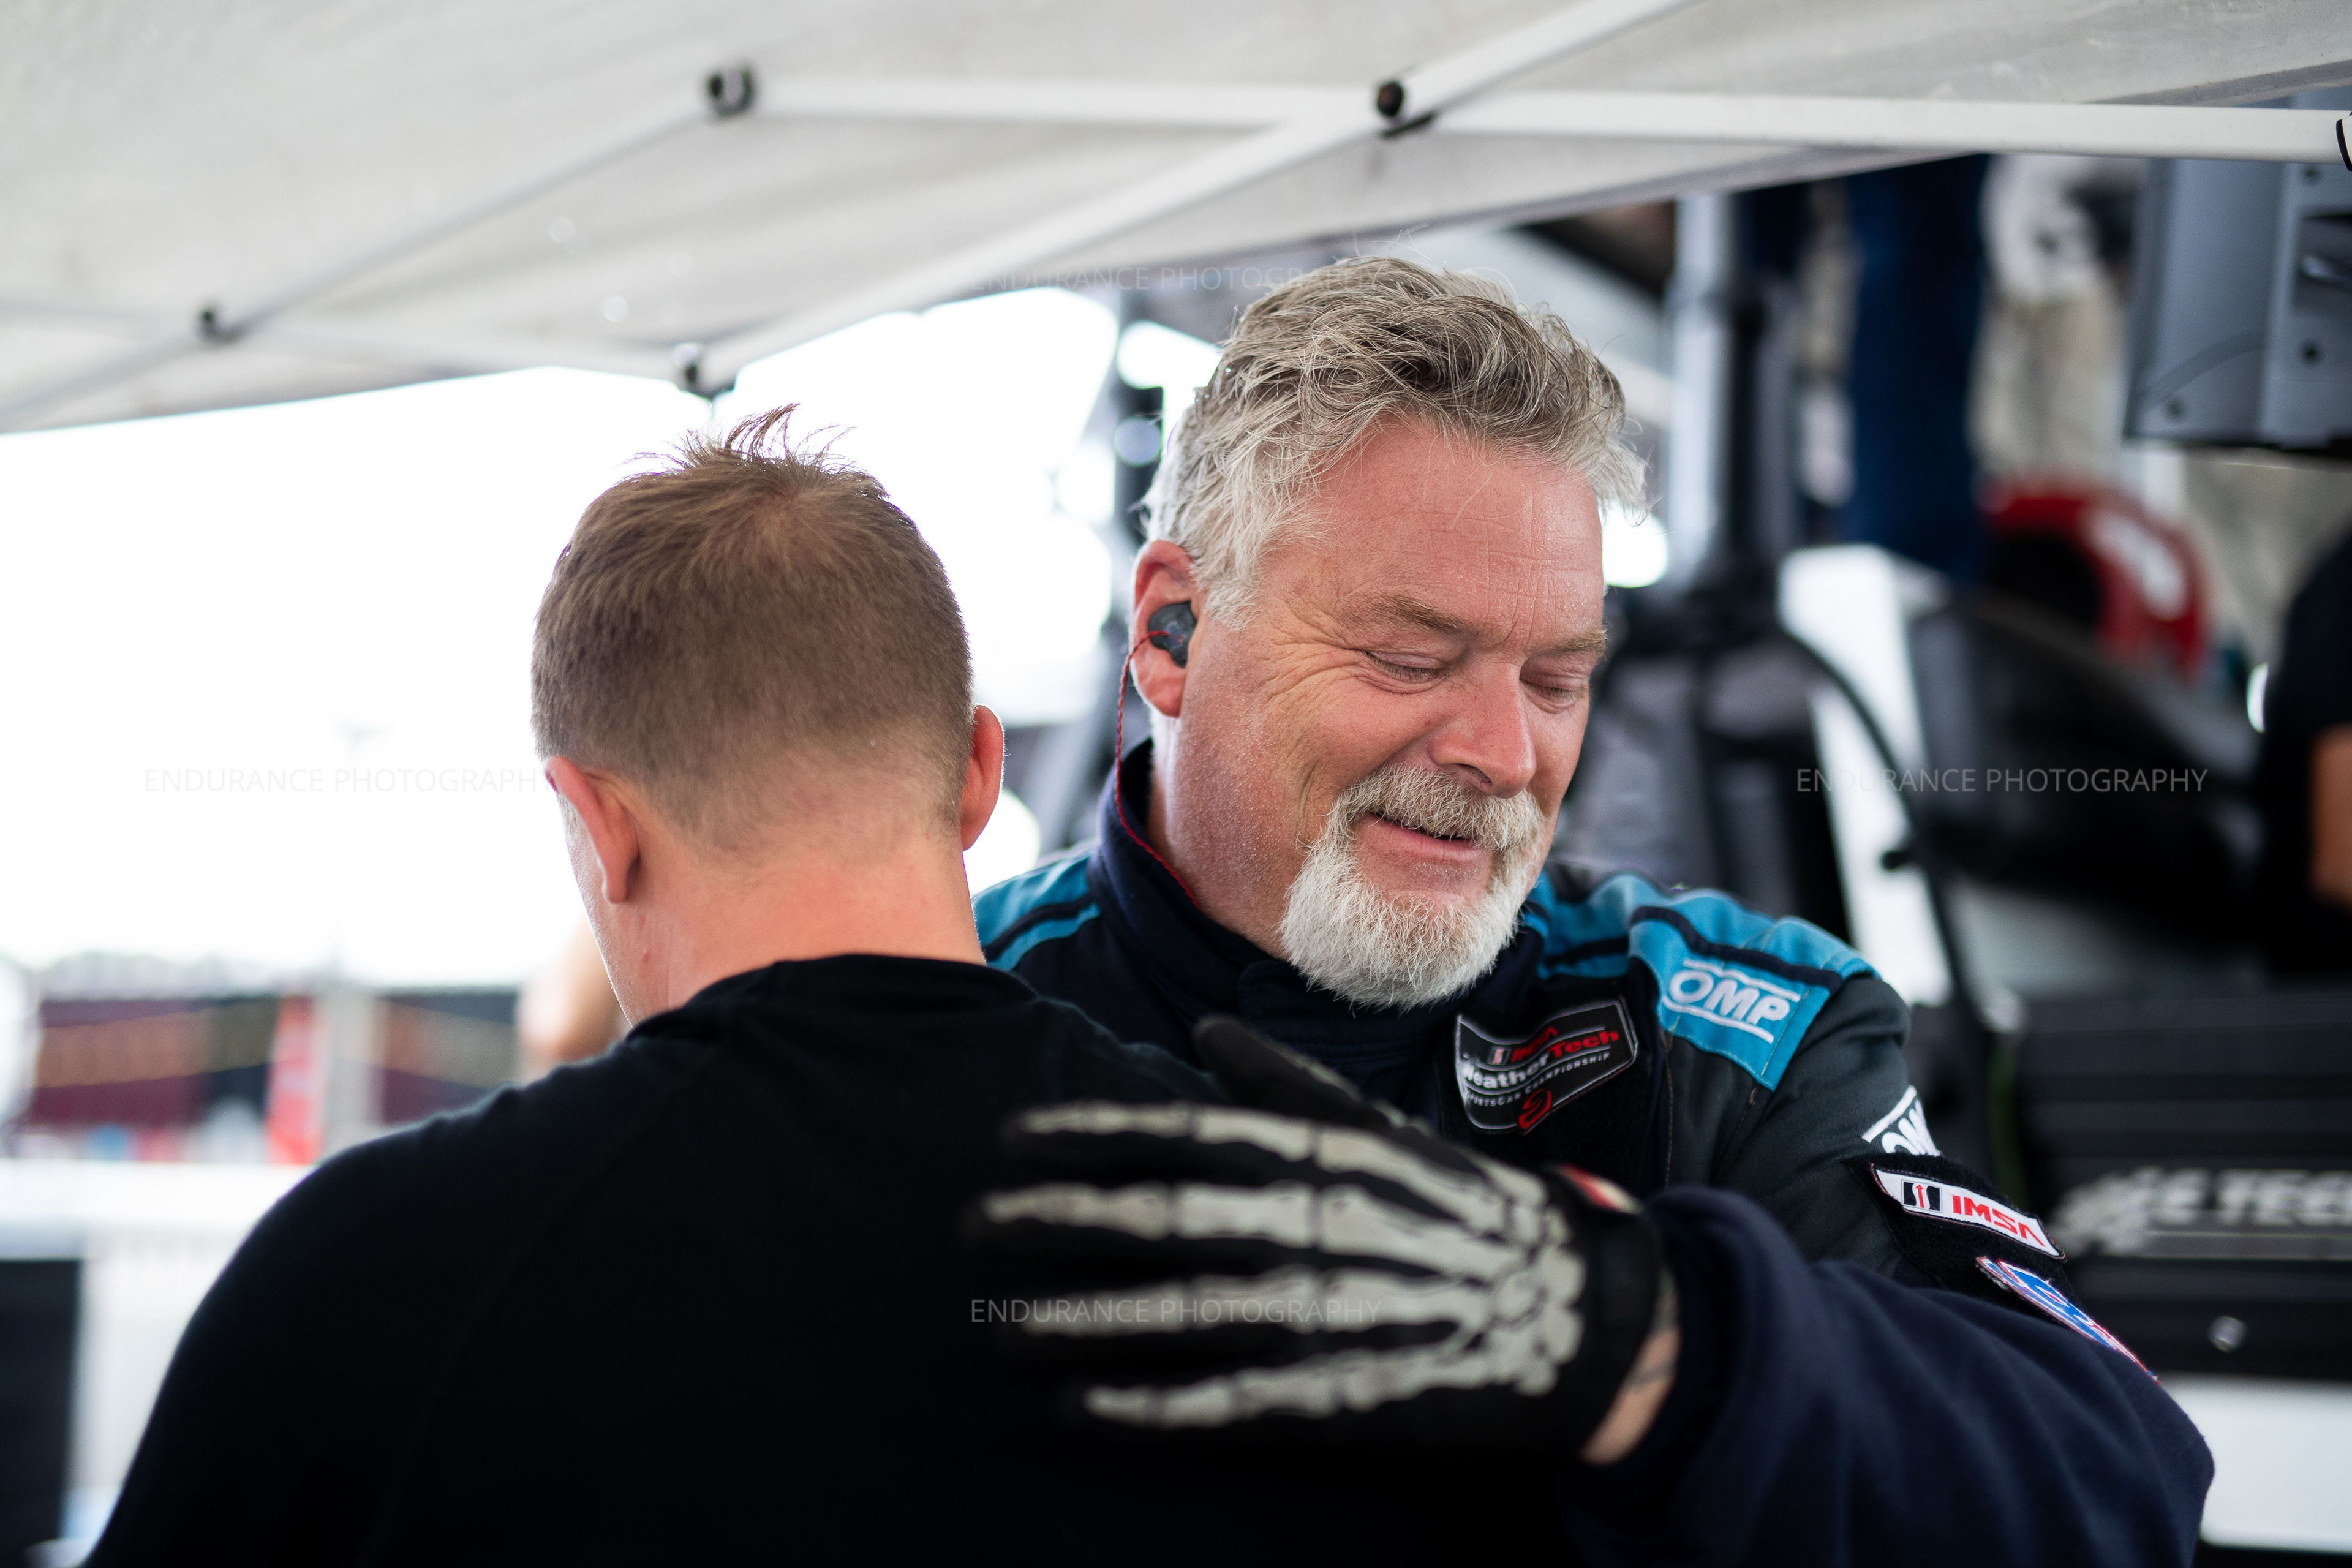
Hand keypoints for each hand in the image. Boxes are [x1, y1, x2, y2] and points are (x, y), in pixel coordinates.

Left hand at [970, 1017, 1665, 1453]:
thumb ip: (1286, 1085)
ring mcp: (1323, 1313)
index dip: (1089, 1134)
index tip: (1011, 1137)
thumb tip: (1205, 1028)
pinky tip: (1081, 1409)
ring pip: (1177, 1311)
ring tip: (994, 1320)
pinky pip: (1227, 1401)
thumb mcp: (1379, 1131)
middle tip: (970, 1225)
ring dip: (1077, 1318)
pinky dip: (1150, 1406)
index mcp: (1317, 1157)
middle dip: (1056, 1219)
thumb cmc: (1461, 1211)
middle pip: (1159, 1216)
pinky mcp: (1338, 1394)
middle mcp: (1310, 1227)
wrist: (1574, 1312)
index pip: (1182, 1133)